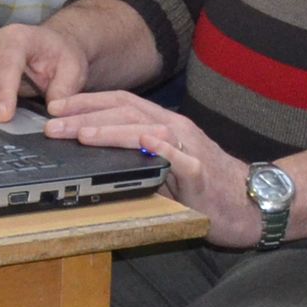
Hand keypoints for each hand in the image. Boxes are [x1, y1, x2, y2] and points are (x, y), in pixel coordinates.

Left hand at [45, 89, 254, 244]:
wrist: (253, 203)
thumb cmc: (208, 187)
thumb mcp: (167, 166)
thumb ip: (139, 156)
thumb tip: (97, 155)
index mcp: (165, 124)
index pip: (120, 103)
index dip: (86, 102)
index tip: (55, 106)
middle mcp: (175, 128)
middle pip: (124, 112)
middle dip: (84, 115)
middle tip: (52, 123)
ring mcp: (188, 147)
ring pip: (144, 128)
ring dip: (109, 129)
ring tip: (79, 133)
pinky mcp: (199, 171)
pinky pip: (177, 155)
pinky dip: (156, 147)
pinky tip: (137, 143)